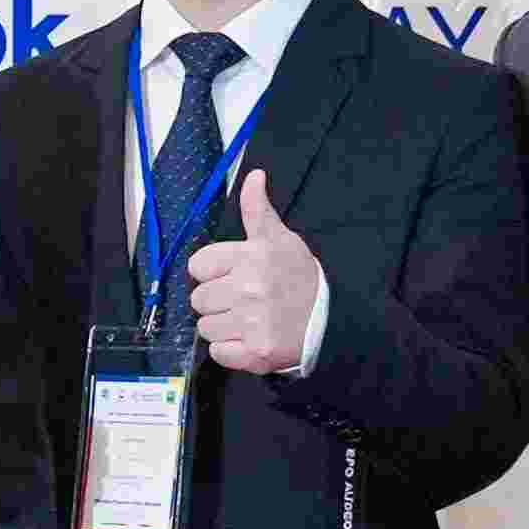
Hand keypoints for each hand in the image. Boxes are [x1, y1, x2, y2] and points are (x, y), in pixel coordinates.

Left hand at [184, 169, 327, 377]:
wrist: (331, 321)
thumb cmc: (300, 278)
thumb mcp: (281, 239)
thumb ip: (258, 210)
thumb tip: (254, 176)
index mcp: (251, 257)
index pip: (197, 266)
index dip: (212, 272)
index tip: (233, 275)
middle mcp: (249, 289)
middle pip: (199, 299)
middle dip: (218, 300)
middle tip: (245, 300)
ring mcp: (252, 323)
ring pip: (206, 327)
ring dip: (223, 326)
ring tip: (249, 320)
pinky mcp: (255, 353)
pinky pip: (218, 352)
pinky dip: (231, 350)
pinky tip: (251, 338)